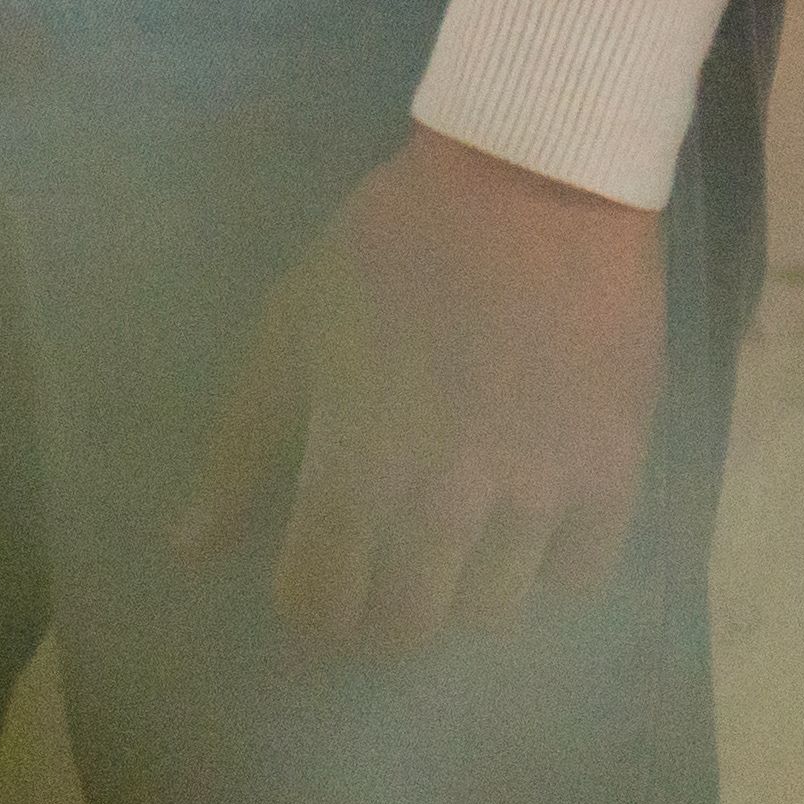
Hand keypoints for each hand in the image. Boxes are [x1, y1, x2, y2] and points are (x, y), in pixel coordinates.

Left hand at [173, 129, 668, 647]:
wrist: (530, 178)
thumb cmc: (391, 246)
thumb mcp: (294, 331)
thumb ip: (243, 448)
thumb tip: (191, 550)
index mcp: (355, 467)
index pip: (320, 602)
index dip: (309, 608)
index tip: (313, 584)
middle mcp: (445, 503)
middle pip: (407, 625)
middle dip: (380, 613)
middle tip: (382, 572)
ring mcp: (536, 495)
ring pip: (492, 610)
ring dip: (462, 590)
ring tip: (455, 543)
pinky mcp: (612, 474)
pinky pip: (578, 573)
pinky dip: (548, 565)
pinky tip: (529, 522)